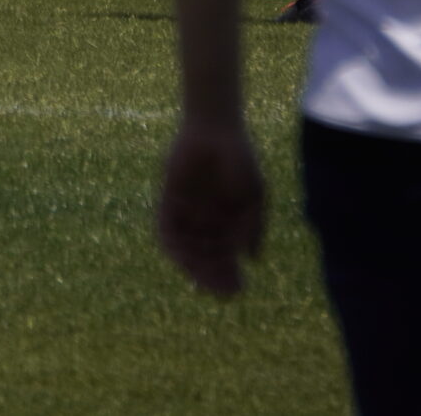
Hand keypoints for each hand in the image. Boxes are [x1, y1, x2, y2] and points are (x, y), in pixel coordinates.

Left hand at [156, 119, 264, 296]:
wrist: (217, 129)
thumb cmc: (241, 160)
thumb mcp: (255, 197)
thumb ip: (253, 227)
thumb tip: (253, 259)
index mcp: (226, 221)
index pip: (225, 257)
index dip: (229, 275)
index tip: (237, 290)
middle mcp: (204, 219)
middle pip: (205, 257)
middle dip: (212, 275)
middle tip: (220, 291)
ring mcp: (186, 210)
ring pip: (185, 247)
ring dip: (192, 265)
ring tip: (202, 278)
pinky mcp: (167, 198)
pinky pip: (165, 227)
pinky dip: (172, 244)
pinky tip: (181, 258)